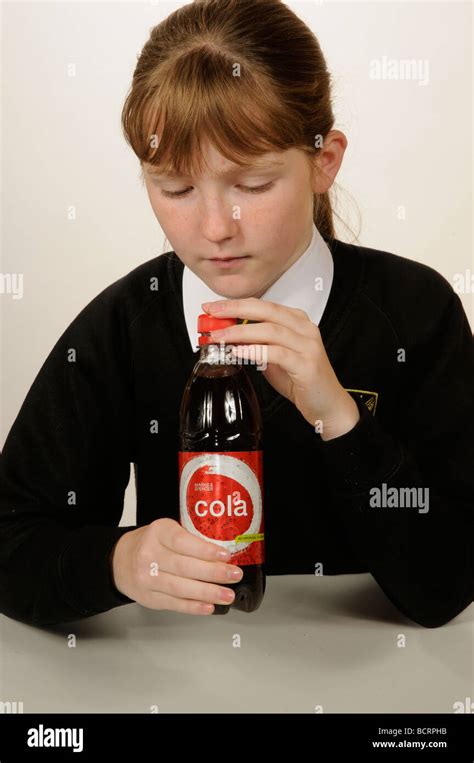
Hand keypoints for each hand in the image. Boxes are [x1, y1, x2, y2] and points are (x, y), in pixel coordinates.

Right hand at [110, 518, 243, 614]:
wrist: (121, 561)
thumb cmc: (152, 544)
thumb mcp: (167, 531)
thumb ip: (190, 539)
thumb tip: (224, 555)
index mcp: (158, 532)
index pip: (182, 541)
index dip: (205, 550)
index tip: (225, 555)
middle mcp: (149, 554)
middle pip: (184, 566)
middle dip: (213, 573)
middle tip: (234, 575)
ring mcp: (146, 578)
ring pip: (181, 587)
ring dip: (208, 592)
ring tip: (228, 595)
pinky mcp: (148, 597)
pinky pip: (174, 603)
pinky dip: (193, 606)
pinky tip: (209, 606)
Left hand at [202, 297, 359, 439]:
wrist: (328, 405)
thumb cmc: (302, 381)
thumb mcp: (274, 358)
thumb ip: (256, 345)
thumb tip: (229, 339)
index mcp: (297, 322)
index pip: (263, 305)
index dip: (236, 304)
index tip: (213, 307)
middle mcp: (305, 329)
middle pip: (266, 311)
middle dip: (235, 309)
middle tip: (213, 313)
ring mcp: (308, 346)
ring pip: (271, 330)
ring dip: (241, 332)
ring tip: (220, 336)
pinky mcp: (307, 365)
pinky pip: (278, 353)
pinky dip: (256, 351)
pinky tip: (239, 352)